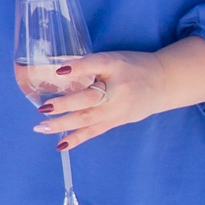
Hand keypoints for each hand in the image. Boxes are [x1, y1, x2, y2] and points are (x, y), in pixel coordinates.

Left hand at [32, 38, 204, 145]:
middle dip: (64, 105)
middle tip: (42, 108)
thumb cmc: (134, 67)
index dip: (78, 68)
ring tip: (41, 127)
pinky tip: (61, 145)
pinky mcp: (115, 122)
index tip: (58, 71)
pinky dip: (77, 139)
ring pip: (87, 120)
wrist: (163, 83)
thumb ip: (89, 63)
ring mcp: (116, 111)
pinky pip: (94, 132)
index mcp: (116, 70)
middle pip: (88, 100)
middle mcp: (116, 93)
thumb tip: (59, 70)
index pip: (95, 66)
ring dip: (63, 124)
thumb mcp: (114, 59)